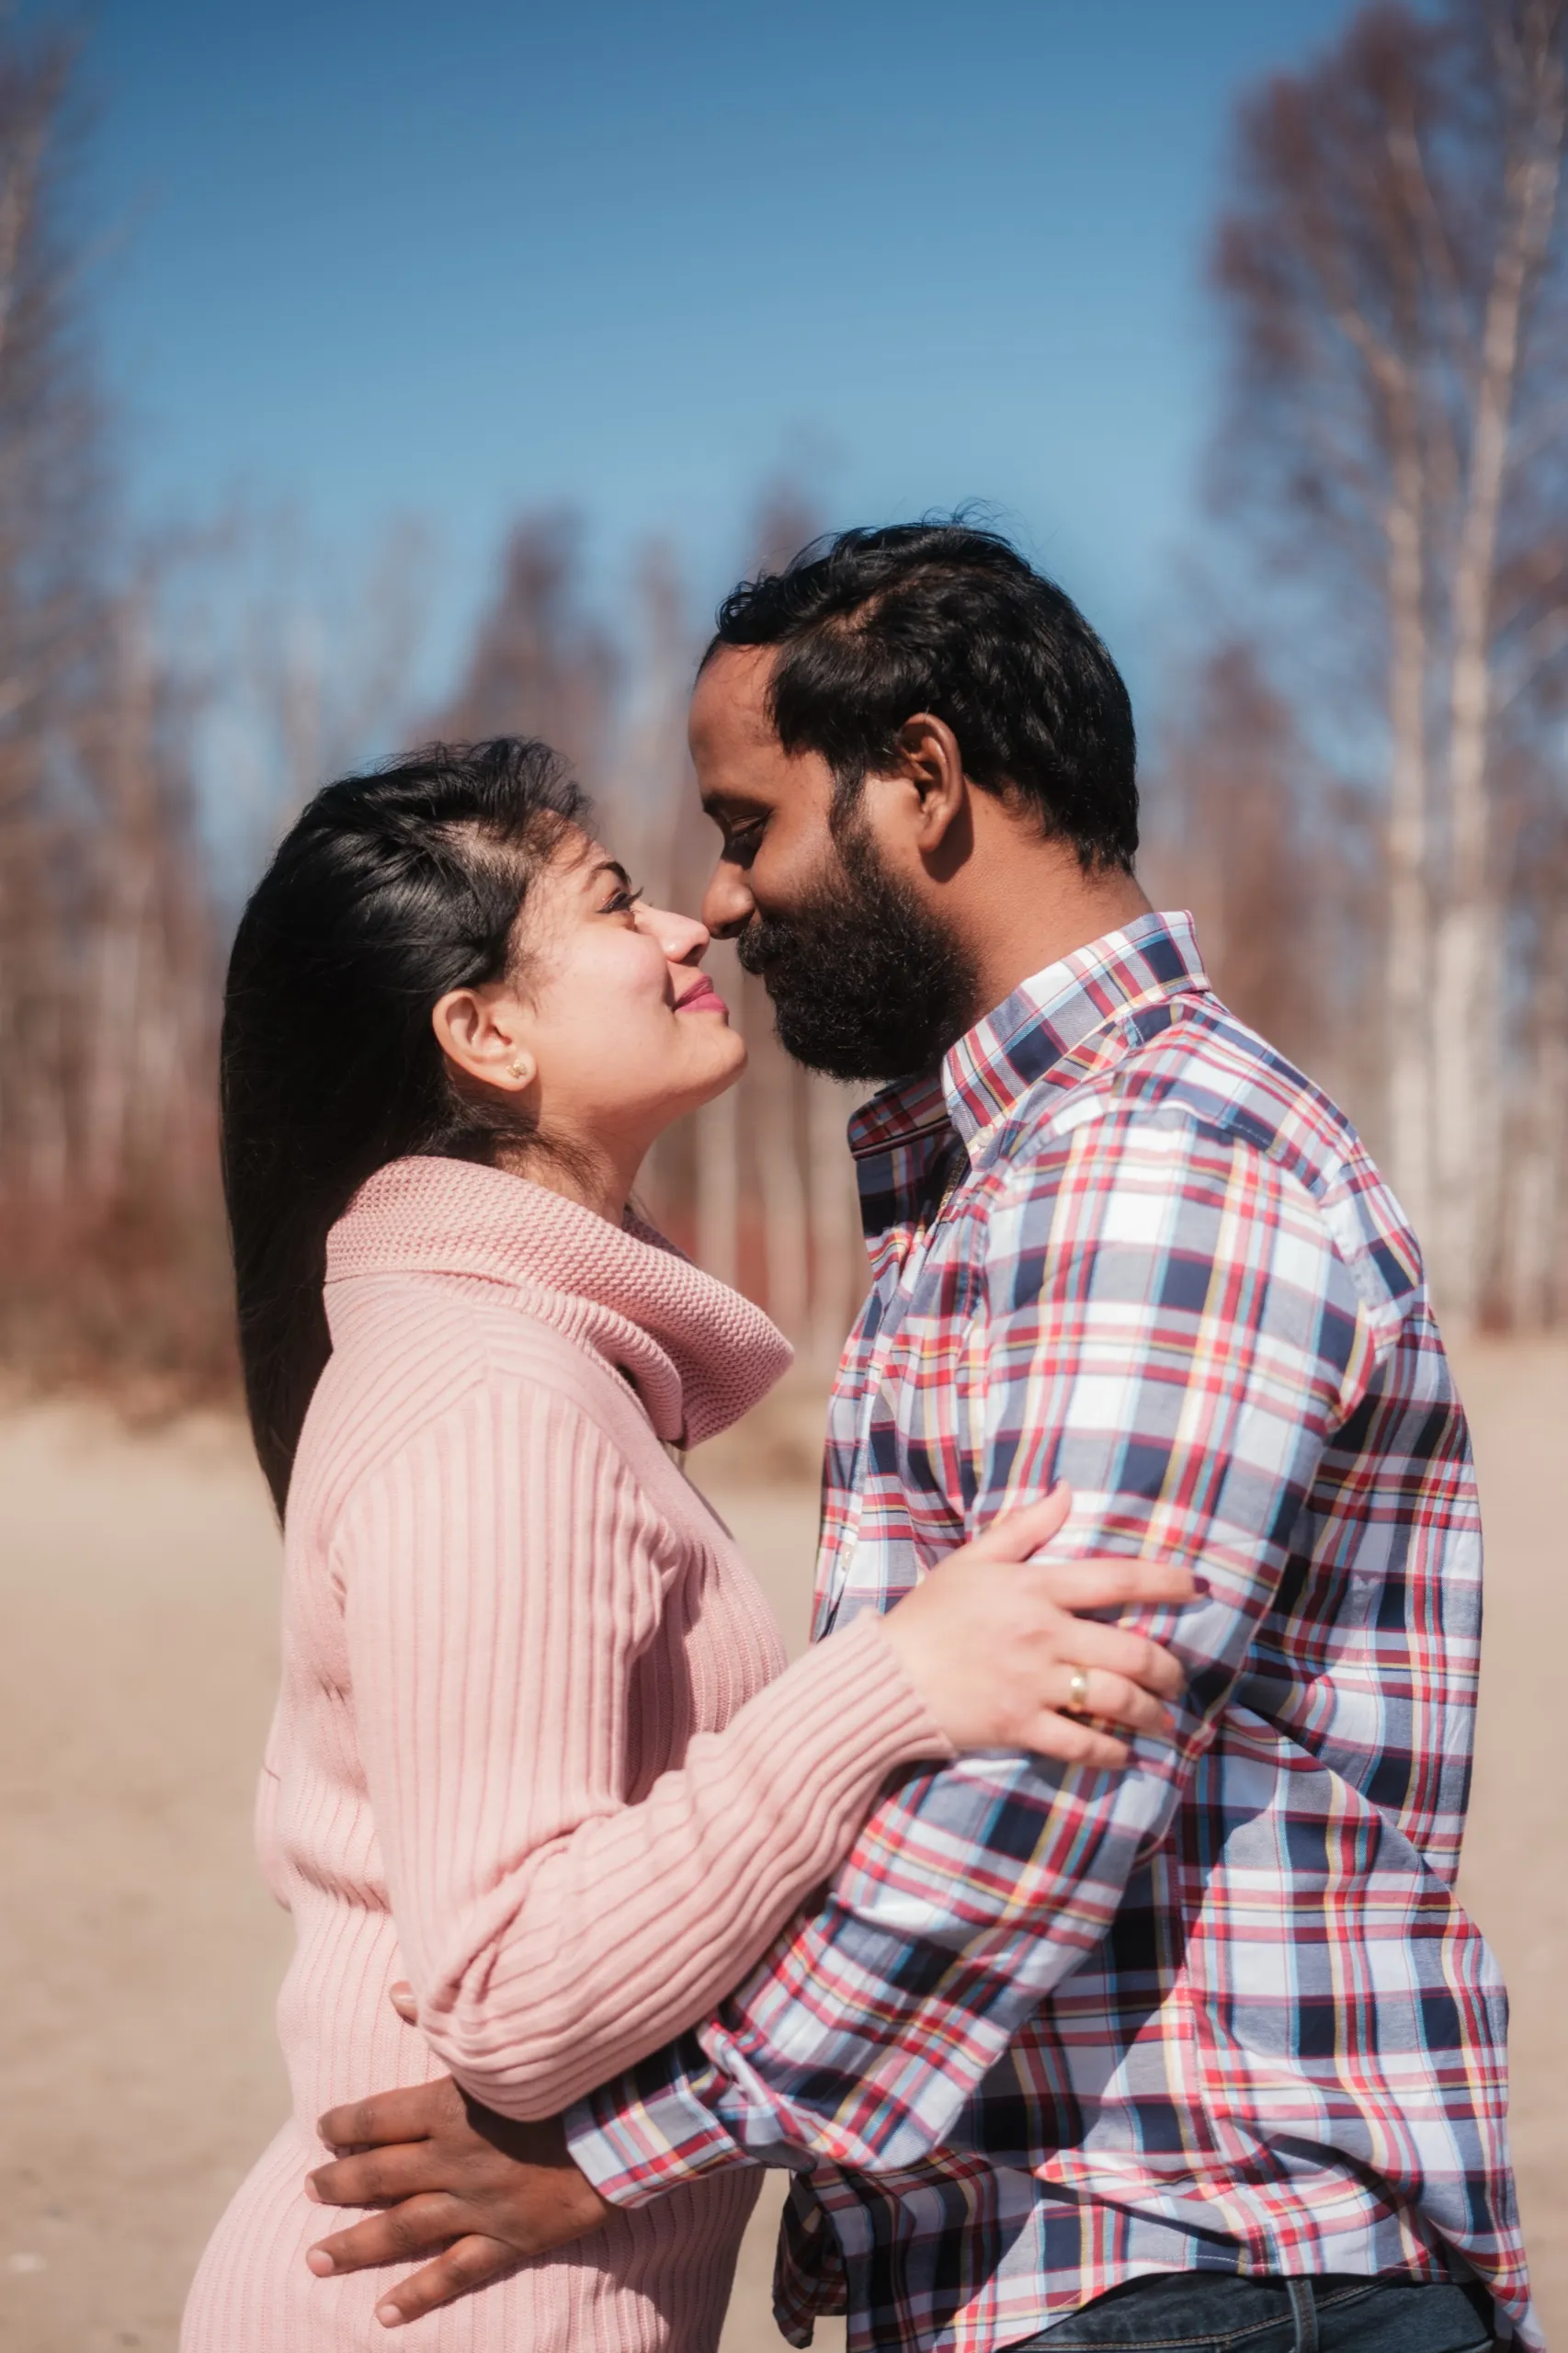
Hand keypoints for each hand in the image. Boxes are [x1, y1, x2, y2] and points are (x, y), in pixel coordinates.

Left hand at [306, 2046, 608, 2328]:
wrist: (628, 2118)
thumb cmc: (568, 2068)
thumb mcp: (503, 2038)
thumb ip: (444, 2021)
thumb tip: (396, 1994)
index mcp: (448, 2107)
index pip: (377, 2117)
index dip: (344, 2124)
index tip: (322, 2129)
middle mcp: (453, 2160)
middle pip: (379, 2176)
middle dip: (338, 2183)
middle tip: (308, 2188)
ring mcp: (478, 2205)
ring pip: (402, 2229)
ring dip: (355, 2246)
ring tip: (314, 2259)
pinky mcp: (509, 2238)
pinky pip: (455, 2273)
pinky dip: (418, 2295)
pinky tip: (384, 2314)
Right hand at [879, 1487, 1193, 1767]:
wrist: (886, 1675)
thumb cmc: (931, 1614)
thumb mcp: (973, 1559)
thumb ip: (1024, 1527)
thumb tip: (1066, 1490)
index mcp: (1034, 1588)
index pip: (1116, 1579)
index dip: (1165, 1582)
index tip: (1197, 1588)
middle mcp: (1043, 1634)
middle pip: (1132, 1651)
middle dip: (1168, 1669)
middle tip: (1177, 1678)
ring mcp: (1033, 1684)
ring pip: (1116, 1700)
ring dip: (1151, 1713)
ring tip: (1161, 1719)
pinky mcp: (1020, 1726)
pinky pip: (1083, 1744)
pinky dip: (1112, 1752)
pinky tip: (1125, 1753)